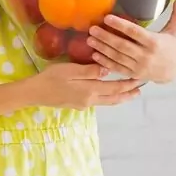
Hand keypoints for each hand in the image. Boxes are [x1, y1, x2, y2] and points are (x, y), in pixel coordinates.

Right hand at [27, 62, 143, 110]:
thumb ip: (89, 71)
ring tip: (129, 93)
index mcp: (90, 90)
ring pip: (107, 102)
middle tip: (140, 90)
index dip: (128, 84)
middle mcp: (90, 100)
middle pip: (114, 98)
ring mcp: (84, 104)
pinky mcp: (78, 104)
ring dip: (119, 97)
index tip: (140, 79)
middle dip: (128, 94)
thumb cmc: (50, 78)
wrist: (35, 93)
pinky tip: (108, 93)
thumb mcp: (69, 70)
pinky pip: (99, 101)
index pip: (114, 88)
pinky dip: (109, 97)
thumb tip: (107, 70)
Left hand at [86, 0, 175, 83]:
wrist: (174, 70)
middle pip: (122, 45)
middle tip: (92, 29)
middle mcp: (146, 55)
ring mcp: (139, 66)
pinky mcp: (133, 74)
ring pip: (117, 57)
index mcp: (155, 42)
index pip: (135, 32)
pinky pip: (117, 68)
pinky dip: (105, 62)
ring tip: (89, 39)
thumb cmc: (172, 47)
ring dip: (102, 48)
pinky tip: (94, 55)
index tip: (107, 18)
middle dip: (106, 37)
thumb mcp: (175, 30)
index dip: (121, 25)